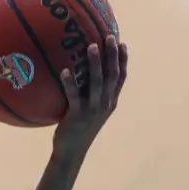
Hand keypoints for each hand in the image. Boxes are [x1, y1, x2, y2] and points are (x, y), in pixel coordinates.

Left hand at [52, 36, 127, 157]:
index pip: (120, 78)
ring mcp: (93, 110)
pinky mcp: (78, 115)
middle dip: (112, 55)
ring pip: (97, 83)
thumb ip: (90, 93)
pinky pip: (74, 96)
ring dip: (95, 63)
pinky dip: (70, 83)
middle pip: (112, 76)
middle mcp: (105, 104)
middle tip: (109, 37)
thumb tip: (81, 72)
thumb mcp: (90, 110)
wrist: (72, 152)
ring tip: (91, 46)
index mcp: (110, 102)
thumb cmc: (78, 129)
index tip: (122, 43)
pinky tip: (65, 71)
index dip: (123, 61)